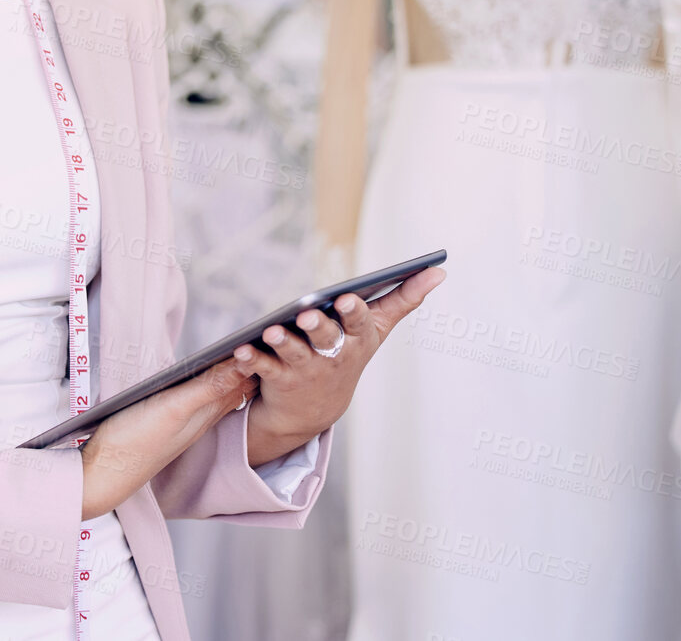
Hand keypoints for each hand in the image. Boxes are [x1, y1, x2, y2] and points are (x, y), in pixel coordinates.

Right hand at [78, 357, 256, 518]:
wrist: (103, 475)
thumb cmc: (134, 441)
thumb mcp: (174, 410)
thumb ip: (207, 388)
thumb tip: (243, 365)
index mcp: (206, 412)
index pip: (240, 380)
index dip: (255, 358)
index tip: (269, 335)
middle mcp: (200, 419)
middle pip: (234, 388)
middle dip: (249, 365)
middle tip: (265, 340)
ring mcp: (184, 424)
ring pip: (218, 395)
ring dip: (231, 375)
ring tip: (245, 355)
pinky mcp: (166, 425)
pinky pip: (199, 402)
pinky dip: (209, 386)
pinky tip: (205, 380)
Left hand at [236, 266, 444, 465]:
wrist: (316, 409)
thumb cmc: (350, 352)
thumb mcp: (379, 329)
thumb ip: (405, 298)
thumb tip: (439, 270)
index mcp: (358, 339)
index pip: (359, 323)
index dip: (353, 312)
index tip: (348, 298)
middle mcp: (333, 355)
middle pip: (326, 339)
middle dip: (317, 327)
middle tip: (306, 315)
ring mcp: (306, 370)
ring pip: (294, 355)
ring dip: (283, 343)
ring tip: (272, 332)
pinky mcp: (279, 379)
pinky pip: (264, 368)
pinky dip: (252, 359)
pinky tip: (241, 349)